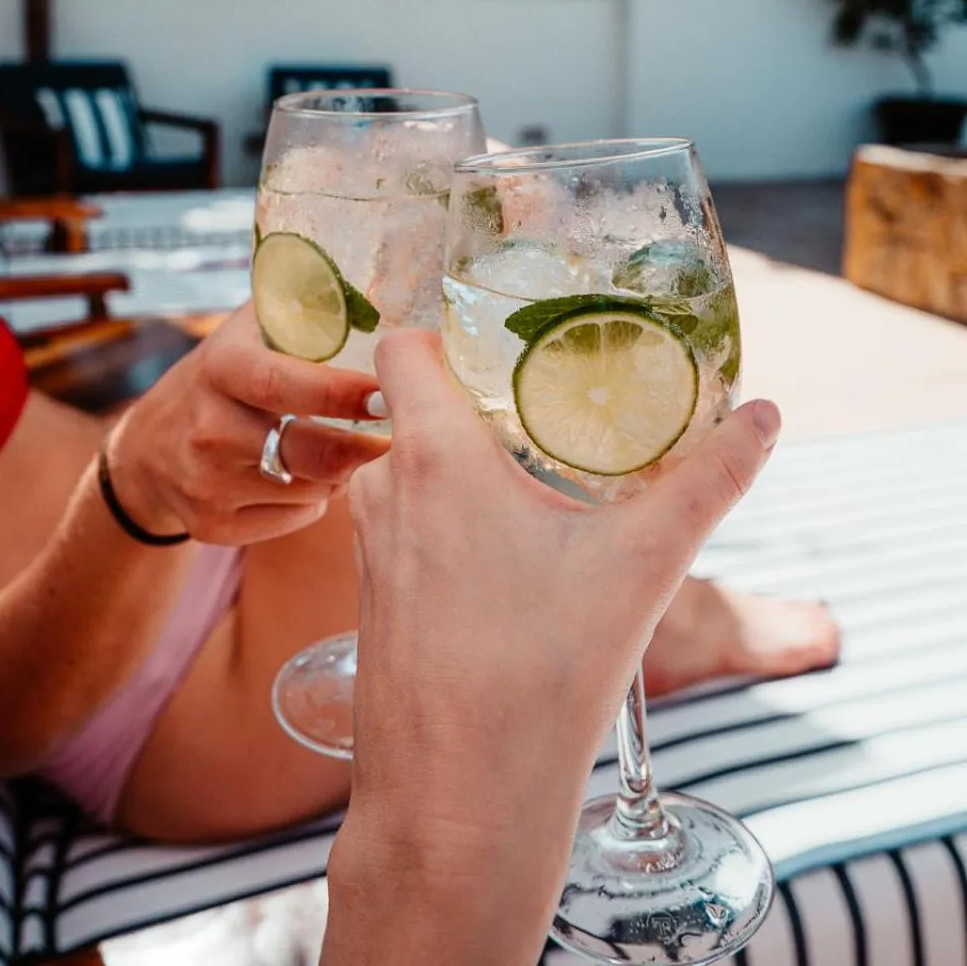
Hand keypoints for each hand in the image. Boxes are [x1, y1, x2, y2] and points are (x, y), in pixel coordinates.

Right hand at [106, 307, 388, 544]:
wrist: (146, 451)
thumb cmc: (220, 380)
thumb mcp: (246, 333)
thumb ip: (302, 311)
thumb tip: (377, 296)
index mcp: (221, 369)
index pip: (285, 383)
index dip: (342, 392)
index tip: (387, 393)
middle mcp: (209, 428)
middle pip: (310, 452)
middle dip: (362, 448)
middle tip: (394, 436)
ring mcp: (207, 483)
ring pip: (312, 489)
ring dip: (340, 473)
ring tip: (341, 450)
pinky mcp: (212, 525)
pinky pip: (294, 519)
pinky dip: (313, 502)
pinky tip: (303, 479)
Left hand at [326, 331, 779, 965]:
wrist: (458, 804)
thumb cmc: (540, 677)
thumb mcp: (641, 567)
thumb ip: (706, 481)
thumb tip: (763, 416)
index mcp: (434, 456)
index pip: (404, 345)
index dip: (448, 329)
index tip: (508, 337)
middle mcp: (386, 490)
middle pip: (422, 406)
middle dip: (484, 403)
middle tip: (551, 409)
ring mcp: (372, 547)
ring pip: (417, 472)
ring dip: (470, 471)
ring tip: (541, 488)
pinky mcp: (374, 598)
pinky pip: (410, 528)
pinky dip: (452, 524)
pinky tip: (510, 561)